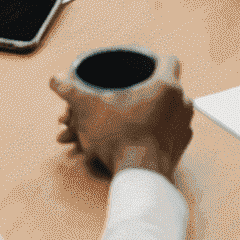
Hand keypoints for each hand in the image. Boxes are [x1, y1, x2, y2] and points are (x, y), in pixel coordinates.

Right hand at [49, 53, 193, 179]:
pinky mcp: (181, 145)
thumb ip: (72, 92)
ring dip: (155, 110)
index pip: (169, 60)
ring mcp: (185, 125)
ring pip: (170, 109)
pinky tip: (140, 134)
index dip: (155, 62)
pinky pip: (171, 129)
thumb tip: (55, 80)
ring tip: (133, 117)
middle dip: (149, 90)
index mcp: (166, 85)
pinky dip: (158, 130)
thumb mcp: (90, 110)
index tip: (143, 69)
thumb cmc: (119, 140)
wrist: (139, 178)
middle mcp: (182, 103)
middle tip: (131, 97)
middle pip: (168, 86)